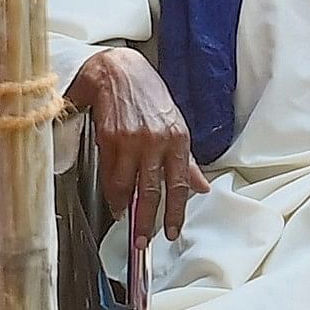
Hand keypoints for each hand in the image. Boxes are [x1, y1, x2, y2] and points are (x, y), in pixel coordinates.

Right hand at [70, 46, 212, 239]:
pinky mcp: (109, 136)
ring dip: (123, 207)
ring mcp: (131, 139)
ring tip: (123, 217)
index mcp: (178, 138)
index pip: (179, 185)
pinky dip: (110, 189)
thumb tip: (201, 186)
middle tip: (143, 241)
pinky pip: (109, 171)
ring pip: (126, 185)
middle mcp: (156, 140)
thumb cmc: (148, 94)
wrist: (119, 68)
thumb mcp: (175, 123)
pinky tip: (112, 197)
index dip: (176, 213)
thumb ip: (186, 160)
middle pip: (151, 191)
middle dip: (146, 221)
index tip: (172, 232)